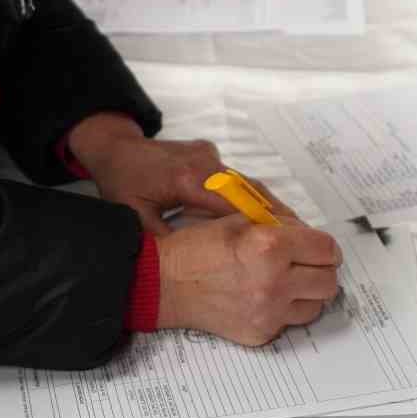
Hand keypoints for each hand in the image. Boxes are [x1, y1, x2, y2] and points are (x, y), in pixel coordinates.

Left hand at [65, 113, 296, 235]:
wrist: (115, 148)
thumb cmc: (123, 184)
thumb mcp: (136, 219)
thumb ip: (167, 242)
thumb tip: (196, 269)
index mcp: (186, 178)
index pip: (232, 202)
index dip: (259, 224)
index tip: (283, 245)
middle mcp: (205, 162)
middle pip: (250, 191)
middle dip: (275, 217)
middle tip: (301, 243)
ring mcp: (210, 156)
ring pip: (248, 184)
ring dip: (268, 208)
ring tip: (292, 235)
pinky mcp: (211, 155)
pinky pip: (238, 179)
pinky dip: (253, 199)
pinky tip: (267, 221)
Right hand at [156, 214, 341, 344]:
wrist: (164, 283)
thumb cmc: (198, 246)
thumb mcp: (240, 219)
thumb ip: (280, 225)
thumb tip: (308, 234)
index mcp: (271, 246)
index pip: (327, 249)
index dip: (325, 246)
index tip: (319, 247)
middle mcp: (274, 282)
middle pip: (328, 281)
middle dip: (321, 269)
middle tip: (307, 264)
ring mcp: (268, 313)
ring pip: (315, 306)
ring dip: (307, 292)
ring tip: (287, 281)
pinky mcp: (260, 333)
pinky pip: (289, 322)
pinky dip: (284, 310)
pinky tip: (264, 296)